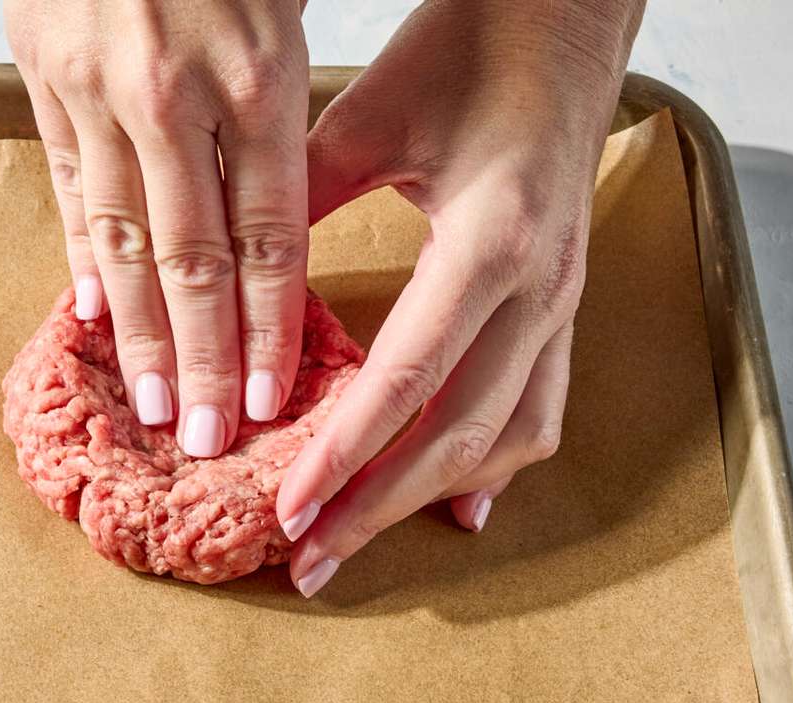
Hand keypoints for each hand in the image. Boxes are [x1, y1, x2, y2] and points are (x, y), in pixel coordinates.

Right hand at [6, 0, 310, 457]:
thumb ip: (284, 104)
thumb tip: (285, 222)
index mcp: (258, 72)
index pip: (270, 233)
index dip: (271, 326)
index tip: (271, 399)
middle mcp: (174, 92)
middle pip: (195, 257)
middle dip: (203, 359)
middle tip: (207, 440)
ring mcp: (98, 87)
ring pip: (121, 235)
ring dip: (138, 331)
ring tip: (149, 407)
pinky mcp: (41, 71)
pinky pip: (63, 182)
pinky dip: (77, 254)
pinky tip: (89, 315)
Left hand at [276, 0, 644, 596]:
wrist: (565, 18)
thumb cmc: (469, 50)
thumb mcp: (370, 118)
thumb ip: (297, 207)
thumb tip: (226, 287)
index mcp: (491, 241)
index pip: (409, 377)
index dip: (346, 454)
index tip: (290, 511)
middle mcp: (540, 286)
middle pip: (461, 431)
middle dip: (379, 505)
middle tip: (312, 559)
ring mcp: (562, 300)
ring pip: (510, 434)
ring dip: (432, 498)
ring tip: (362, 538)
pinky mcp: (563, 303)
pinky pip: (542, 404)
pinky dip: (496, 463)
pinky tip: (459, 506)